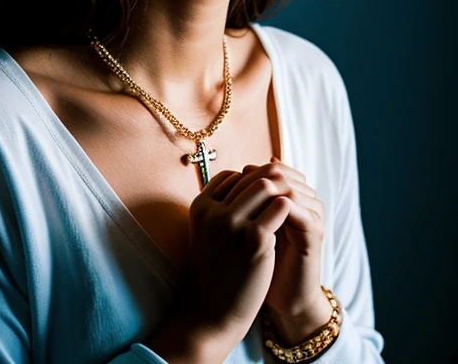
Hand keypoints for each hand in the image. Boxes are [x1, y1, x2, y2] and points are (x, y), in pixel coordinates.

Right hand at [176, 167, 293, 349]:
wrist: (210, 314)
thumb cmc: (212, 272)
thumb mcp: (207, 233)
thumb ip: (220, 208)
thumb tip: (244, 184)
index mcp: (199, 206)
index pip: (231, 175)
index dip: (249, 183)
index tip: (261, 197)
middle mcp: (213, 210)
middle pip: (249, 176)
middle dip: (268, 183)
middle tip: (282, 196)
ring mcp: (232, 223)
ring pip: (265, 186)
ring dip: (279, 192)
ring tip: (287, 206)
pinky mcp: (255, 239)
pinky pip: (279, 207)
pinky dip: (288, 208)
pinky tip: (291, 220)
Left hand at [236, 157, 326, 321]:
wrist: (283, 297)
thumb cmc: (262, 261)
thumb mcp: (250, 228)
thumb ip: (246, 203)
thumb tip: (234, 174)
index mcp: (289, 196)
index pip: (273, 167)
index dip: (252, 171)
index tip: (232, 180)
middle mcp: (304, 201)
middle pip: (283, 173)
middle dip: (258, 179)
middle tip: (238, 189)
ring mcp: (312, 215)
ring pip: (291, 188)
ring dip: (267, 193)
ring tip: (245, 201)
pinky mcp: (315, 232)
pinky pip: (300, 211)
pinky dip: (279, 210)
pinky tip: (259, 217)